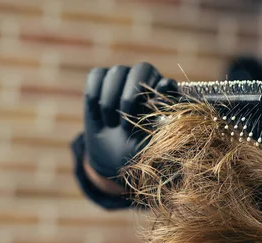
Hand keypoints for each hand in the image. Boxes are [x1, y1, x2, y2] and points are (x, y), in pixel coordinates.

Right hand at [83, 62, 177, 183]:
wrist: (114, 154)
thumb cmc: (139, 146)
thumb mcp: (153, 139)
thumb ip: (163, 117)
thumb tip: (167, 88)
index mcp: (165, 93)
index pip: (166, 83)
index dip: (159, 90)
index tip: (153, 105)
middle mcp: (146, 79)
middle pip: (141, 69)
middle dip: (131, 95)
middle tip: (125, 121)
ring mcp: (123, 76)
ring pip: (116, 72)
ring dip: (111, 100)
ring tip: (111, 124)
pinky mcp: (101, 79)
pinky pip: (96, 75)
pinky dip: (94, 96)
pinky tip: (98, 116)